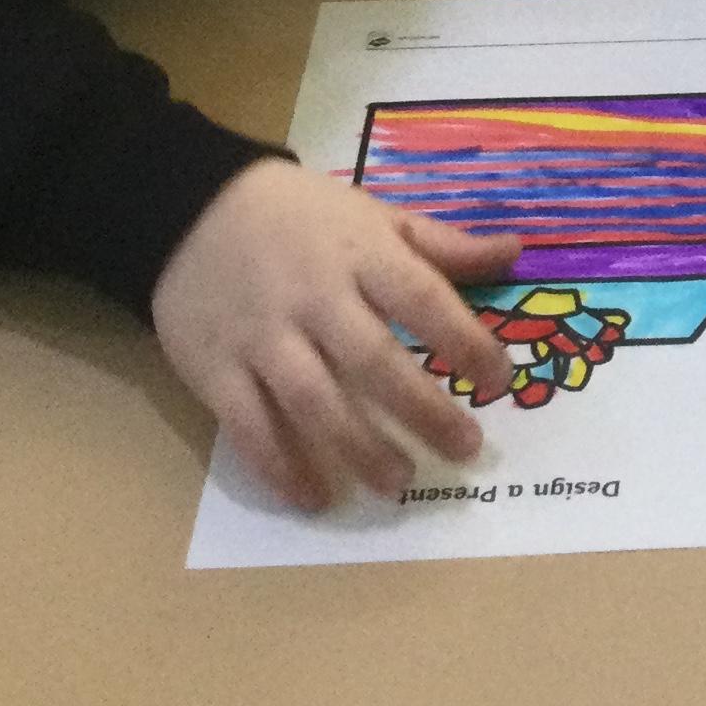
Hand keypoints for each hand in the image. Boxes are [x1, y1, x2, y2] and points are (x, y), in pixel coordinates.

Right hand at [150, 159, 519, 511]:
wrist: (190, 208)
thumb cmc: (302, 217)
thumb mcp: (375, 215)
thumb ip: (443, 245)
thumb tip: (515, 252)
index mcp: (361, 255)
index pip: (422, 299)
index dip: (464, 341)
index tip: (500, 379)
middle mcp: (314, 298)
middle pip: (372, 361)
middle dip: (422, 409)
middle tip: (466, 448)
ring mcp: (262, 337)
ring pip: (313, 402)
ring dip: (358, 448)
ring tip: (398, 483)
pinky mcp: (214, 369)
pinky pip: (248, 426)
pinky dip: (279, 466)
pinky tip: (313, 497)